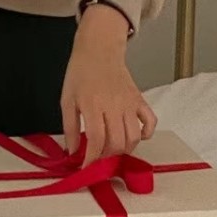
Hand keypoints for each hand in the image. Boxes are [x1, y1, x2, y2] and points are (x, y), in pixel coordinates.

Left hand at [61, 6, 156, 165]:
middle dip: (106, 157)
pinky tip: (135, 136)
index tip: (86, 167)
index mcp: (92, 104)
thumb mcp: (67, 99)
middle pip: (116, 142)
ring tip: (112, 149)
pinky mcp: (139, 99)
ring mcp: (129, 103)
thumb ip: (69, 127)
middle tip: (98, 157)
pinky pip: (150, 121)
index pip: (96, 139)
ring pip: (133, 137)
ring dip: (124, 149)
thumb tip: (71, 151)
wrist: (98, 49)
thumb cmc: (80, 73)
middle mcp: (113, 105)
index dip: (91, 158)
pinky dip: (146, 134)